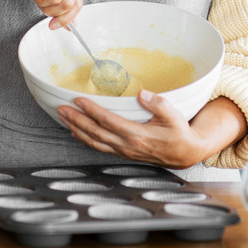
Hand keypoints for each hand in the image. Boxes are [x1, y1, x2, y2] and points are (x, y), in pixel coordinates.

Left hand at [56, 90, 204, 168]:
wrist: (185, 153)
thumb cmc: (179, 133)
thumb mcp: (174, 115)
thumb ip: (158, 104)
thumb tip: (143, 94)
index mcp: (137, 135)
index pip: (107, 121)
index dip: (91, 110)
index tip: (78, 101)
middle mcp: (127, 145)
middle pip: (95, 132)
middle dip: (76, 120)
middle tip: (62, 109)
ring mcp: (123, 151)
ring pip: (94, 142)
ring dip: (77, 130)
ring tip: (64, 119)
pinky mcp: (123, 153)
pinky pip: (99, 147)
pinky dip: (85, 140)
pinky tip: (77, 133)